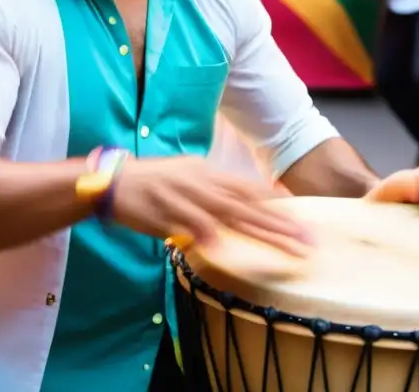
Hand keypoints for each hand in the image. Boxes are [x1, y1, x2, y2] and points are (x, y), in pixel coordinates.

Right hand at [111, 156, 310, 256]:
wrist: (113, 181)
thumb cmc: (152, 183)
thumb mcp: (187, 177)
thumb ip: (212, 190)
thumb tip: (238, 202)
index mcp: (207, 172)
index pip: (248, 189)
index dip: (275, 203)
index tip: (301, 218)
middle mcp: (200, 181)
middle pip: (246, 204)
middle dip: (278, 223)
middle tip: (305, 239)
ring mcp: (183, 196)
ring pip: (226, 214)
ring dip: (256, 230)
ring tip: (283, 246)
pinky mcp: (162, 212)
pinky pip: (187, 224)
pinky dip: (204, 233)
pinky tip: (221, 246)